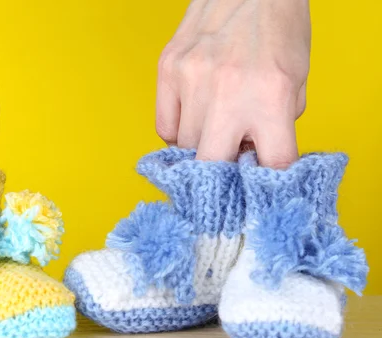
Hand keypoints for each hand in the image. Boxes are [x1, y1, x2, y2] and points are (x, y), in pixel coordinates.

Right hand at [156, 0, 310, 167]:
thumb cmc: (277, 28)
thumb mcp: (295, 80)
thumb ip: (276, 124)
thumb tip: (250, 157)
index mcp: (271, 96)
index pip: (271, 164)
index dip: (267, 181)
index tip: (259, 187)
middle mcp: (228, 91)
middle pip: (212, 165)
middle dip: (221, 174)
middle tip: (227, 167)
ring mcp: (191, 80)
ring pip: (185, 147)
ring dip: (200, 147)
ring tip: (214, 129)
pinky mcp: (167, 70)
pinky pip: (164, 126)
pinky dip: (178, 131)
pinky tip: (193, 117)